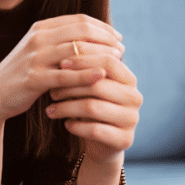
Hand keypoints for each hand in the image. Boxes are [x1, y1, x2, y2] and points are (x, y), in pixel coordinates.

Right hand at [0, 14, 124, 123]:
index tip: (118, 37)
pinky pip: (66, 75)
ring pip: (77, 51)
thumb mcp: (39, 51)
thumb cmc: (23, 74)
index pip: (79, 20)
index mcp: (40, 28)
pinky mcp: (34, 79)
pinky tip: (103, 76)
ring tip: (118, 61)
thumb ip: (61, 42)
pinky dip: (87, 74)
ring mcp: (35, 58)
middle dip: (106, 38)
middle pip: (81, 31)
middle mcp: (38, 38)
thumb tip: (96, 37)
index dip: (102, 27)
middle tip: (121, 49)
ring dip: (101, 55)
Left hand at [46, 36, 141, 163]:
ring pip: (93, 108)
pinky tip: (64, 124)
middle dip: (70, 86)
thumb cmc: (90, 105)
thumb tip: (62, 42)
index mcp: (129, 79)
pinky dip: (75, 126)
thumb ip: (84, 67)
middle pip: (98, 84)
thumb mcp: (88, 85)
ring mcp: (131, 119)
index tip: (60, 63)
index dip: (83, 60)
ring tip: (50, 109)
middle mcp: (135, 97)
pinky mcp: (124, 140)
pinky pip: (95, 130)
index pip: (109, 61)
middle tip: (49, 89)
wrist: (100, 142)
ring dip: (67, 107)